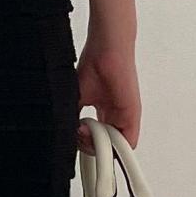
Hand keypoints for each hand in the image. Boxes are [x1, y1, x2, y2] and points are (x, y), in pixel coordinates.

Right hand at [75, 34, 140, 152]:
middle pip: (106, 147)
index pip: (97, 139)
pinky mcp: (132, 114)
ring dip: (97, 146)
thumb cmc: (94, 64)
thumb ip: (71, 118)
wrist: (106, 48)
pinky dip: (113, 148)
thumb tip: (62, 133)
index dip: (84, 143)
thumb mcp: (76, 97)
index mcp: (104, 112)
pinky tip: (94, 136)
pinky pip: (128, 142)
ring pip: (116, 148)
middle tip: (77, 134)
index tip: (72, 137)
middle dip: (88, 147)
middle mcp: (115, 116)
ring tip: (83, 131)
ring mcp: (125, 117)